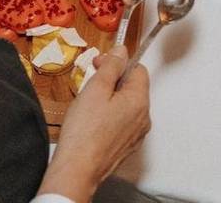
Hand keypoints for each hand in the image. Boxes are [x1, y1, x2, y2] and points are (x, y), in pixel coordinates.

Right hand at [38, 46, 150, 201]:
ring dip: (111, 99)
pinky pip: (122, 123)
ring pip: (127, 106)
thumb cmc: (84, 131)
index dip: (118, 63)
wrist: (77, 170)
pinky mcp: (126, 146)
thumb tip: (121, 51)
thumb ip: (111, 66)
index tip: (100, 64)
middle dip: (113, 81)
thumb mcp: (96, 89)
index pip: (138, 70)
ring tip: (88, 105)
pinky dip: (110, 117)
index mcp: (140, 101)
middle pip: (133, 88)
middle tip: (90, 84)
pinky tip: (92, 122)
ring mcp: (136, 134)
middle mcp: (144, 117)